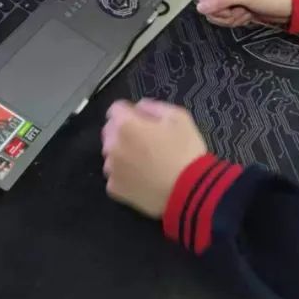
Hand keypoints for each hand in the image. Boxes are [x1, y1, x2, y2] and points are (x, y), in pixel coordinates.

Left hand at [101, 99, 206, 217]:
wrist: (188, 191)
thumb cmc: (185, 151)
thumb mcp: (179, 117)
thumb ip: (154, 107)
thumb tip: (140, 108)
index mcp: (126, 125)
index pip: (115, 109)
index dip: (130, 112)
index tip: (144, 119)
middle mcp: (112, 146)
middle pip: (110, 131)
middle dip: (123, 131)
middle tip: (146, 139)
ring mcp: (111, 169)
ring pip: (111, 154)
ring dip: (122, 152)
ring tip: (144, 161)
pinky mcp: (115, 189)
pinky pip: (115, 175)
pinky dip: (124, 173)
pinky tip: (142, 177)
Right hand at [196, 0, 292, 27]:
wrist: (289, 5)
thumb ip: (220, 1)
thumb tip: (198, 8)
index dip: (213, 6)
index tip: (228, 9)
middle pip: (210, 6)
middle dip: (225, 14)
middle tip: (241, 10)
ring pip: (218, 14)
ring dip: (232, 18)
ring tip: (247, 13)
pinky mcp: (236, 6)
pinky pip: (227, 17)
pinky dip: (237, 19)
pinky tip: (248, 16)